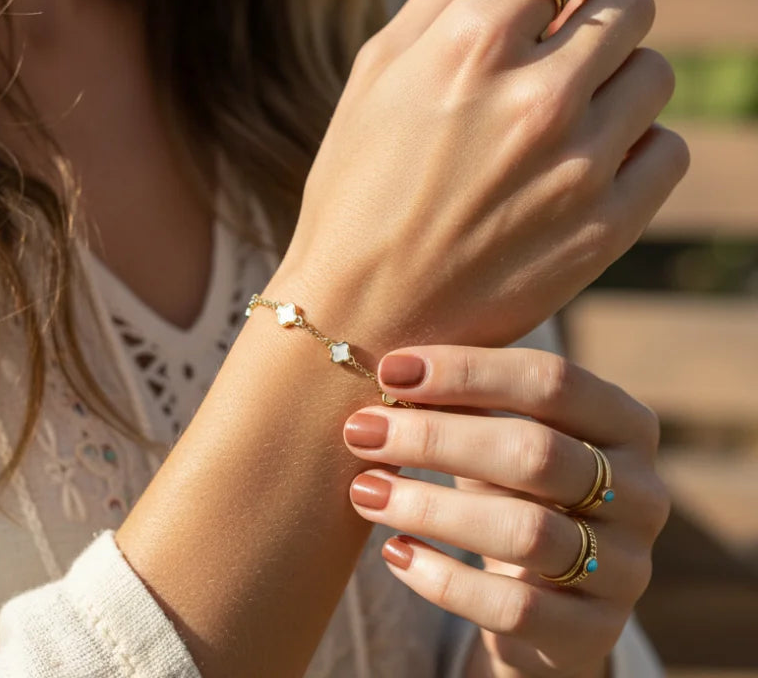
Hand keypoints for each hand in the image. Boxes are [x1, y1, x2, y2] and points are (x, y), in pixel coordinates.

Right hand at [273, 0, 686, 348]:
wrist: (360, 317)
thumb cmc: (355, 191)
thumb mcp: (374, 76)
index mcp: (470, 43)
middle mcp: (535, 96)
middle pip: (631, 2)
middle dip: (597, 13)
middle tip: (554, 54)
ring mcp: (578, 166)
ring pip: (655, 74)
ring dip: (615, 82)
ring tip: (559, 122)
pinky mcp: (604, 228)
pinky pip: (665, 151)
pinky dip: (634, 148)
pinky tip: (580, 168)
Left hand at [342, 345, 669, 676]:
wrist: (553, 592)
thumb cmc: (515, 488)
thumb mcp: (501, 436)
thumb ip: (468, 402)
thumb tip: (393, 372)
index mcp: (625, 423)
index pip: (551, 381)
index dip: (467, 371)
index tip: (390, 371)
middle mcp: (641, 492)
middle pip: (535, 453)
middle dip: (437, 437)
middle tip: (361, 431)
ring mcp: (626, 567)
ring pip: (525, 532)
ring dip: (430, 507)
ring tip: (365, 490)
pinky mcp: (593, 632)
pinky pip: (514, 609)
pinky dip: (444, 579)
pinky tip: (394, 553)